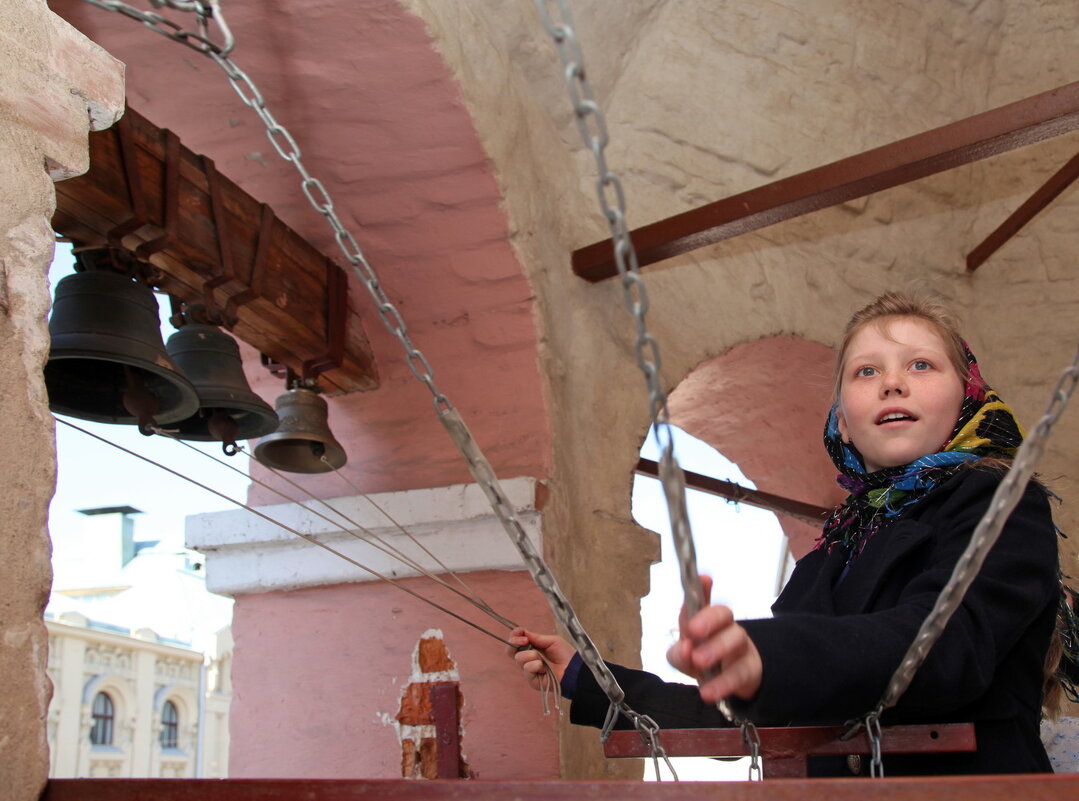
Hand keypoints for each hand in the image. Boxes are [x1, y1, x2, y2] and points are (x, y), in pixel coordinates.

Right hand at [507, 627, 575, 690]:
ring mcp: (529, 670)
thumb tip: (523, 632)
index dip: (515, 635)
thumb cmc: (566, 655)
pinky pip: (527, 669)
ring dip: (531, 655)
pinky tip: (544, 668)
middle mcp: (528, 659)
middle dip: (514, 642)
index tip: (520, 631)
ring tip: (542, 659)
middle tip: (525, 640)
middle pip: (510, 651)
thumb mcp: (552, 641)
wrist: (574, 669)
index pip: (516, 641)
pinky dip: (535, 665)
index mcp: (532, 648)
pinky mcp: (532, 680)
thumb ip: (536, 637)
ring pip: (519, 658)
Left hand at [666, 575, 762, 702]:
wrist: (730, 684)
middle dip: (708, 619)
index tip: (702, 580)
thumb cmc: (705, 660)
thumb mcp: (686, 657)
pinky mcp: (750, 669)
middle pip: (723, 614)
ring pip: (735, 639)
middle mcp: (725, 627)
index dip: (701, 589)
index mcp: (706, 619)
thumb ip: (679, 653)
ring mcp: (740, 646)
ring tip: (698, 660)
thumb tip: (684, 648)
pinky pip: (739, 673)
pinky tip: (708, 692)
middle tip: (693, 631)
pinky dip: (723, 683)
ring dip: (716, 648)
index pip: (702, 601)